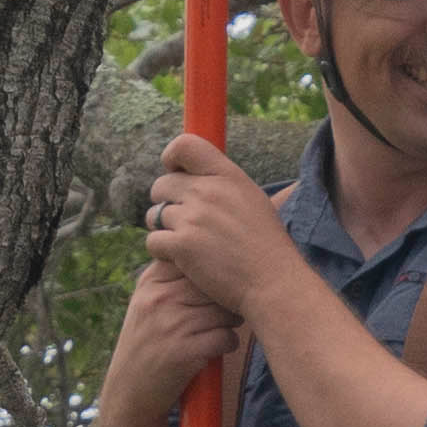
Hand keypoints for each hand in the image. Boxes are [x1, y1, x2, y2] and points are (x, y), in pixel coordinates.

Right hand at [97, 239, 244, 426]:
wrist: (128, 392)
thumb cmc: (145, 345)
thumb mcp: (146, 304)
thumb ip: (169, 278)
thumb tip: (210, 254)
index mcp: (150, 282)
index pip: (194, 260)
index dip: (214, 273)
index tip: (218, 286)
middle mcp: (159, 299)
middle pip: (214, 285)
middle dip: (227, 298)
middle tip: (228, 311)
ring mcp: (171, 325)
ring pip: (224, 311)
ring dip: (231, 322)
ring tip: (222, 330)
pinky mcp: (184, 352)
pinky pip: (226, 338)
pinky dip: (228, 344)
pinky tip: (217, 349)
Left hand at [142, 133, 305, 320]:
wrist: (272, 281)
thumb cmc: (265, 245)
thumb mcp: (251, 200)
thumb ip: (221, 185)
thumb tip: (191, 178)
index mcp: (227, 175)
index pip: (185, 145)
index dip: (172, 157)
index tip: (175, 172)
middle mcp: (207, 191)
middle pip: (161, 185)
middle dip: (165, 202)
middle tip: (181, 221)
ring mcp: (193, 218)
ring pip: (154, 215)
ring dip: (164, 229)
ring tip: (186, 243)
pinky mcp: (182, 245)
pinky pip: (153, 241)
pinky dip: (163, 252)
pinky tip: (182, 260)